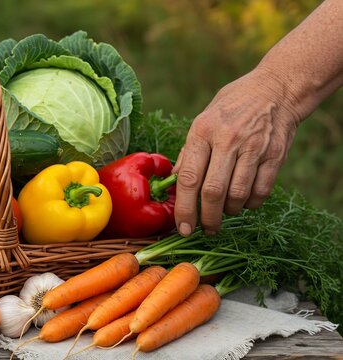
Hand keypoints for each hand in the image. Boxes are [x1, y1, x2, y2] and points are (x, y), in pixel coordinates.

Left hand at [173, 68, 300, 235]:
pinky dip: (250, 204)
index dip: (184, 208)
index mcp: (202, 131)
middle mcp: (227, 140)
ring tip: (224, 213)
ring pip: (237, 195)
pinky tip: (244, 202)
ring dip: (229, 212)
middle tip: (205, 230)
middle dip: (207, 219)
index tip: (183, 228)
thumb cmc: (233, 106)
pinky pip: (260, 191)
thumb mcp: (203, 119)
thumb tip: (176, 180)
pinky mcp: (275, 155)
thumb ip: (190, 150)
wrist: (277, 89)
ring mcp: (253, 148)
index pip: (189, 178)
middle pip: (212, 192)